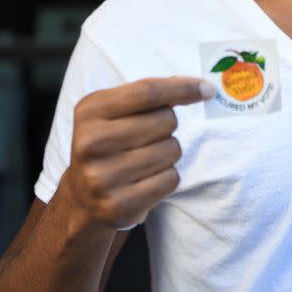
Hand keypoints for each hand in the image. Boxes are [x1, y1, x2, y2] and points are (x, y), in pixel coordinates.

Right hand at [68, 77, 214, 228]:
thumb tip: (200, 86)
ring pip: (172, 150)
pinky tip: (145, 179)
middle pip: (165, 120)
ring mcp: (102, 177)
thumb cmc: (110, 142)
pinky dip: (167, 176)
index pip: (147, 92)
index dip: (182, 88)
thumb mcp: (115, 110)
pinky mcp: (118, 205)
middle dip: (168, 125)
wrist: (83, 195)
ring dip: (168, 152)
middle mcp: (91, 143)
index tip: (208, 89)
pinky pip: (171, 179)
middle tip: (148, 137)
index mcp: (90, 111)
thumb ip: (150, 95)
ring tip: (144, 159)